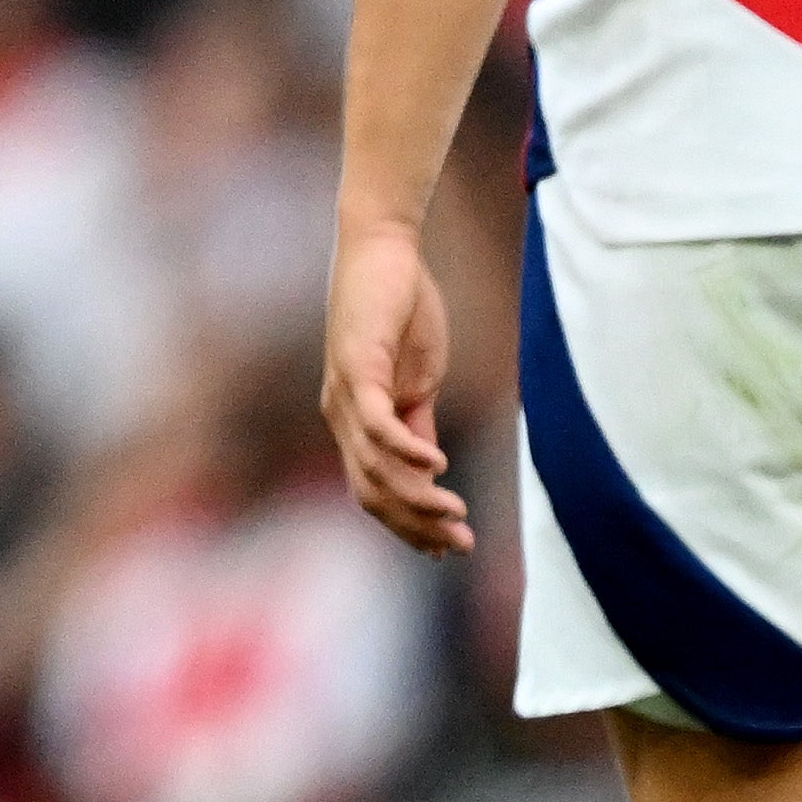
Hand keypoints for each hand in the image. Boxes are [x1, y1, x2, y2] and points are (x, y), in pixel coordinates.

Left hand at [320, 216, 471, 558]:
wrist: (383, 254)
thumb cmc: (400, 314)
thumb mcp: (416, 382)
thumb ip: (419, 424)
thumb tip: (431, 469)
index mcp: (354, 422)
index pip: (373, 490)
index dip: (407, 525)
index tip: (446, 548)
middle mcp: (341, 415)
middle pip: (372, 491)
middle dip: (416, 525)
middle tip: (460, 543)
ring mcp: (345, 393)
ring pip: (375, 466)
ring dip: (417, 498)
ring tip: (456, 515)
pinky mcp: (358, 367)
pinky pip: (378, 424)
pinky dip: (407, 451)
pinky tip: (437, 466)